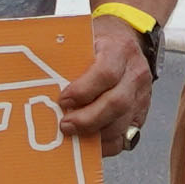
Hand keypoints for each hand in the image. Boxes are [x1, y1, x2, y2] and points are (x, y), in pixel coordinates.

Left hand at [61, 15, 155, 149]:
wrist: (128, 39)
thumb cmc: (101, 41)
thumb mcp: (86, 39)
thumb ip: (70, 57)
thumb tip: (42, 81)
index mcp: (120, 50)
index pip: (105, 74)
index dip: (83, 90)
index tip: (63, 99)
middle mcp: (135, 73)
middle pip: (116, 103)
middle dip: (88, 119)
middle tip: (66, 125)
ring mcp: (142, 95)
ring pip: (122, 123)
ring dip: (96, 135)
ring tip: (74, 136)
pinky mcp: (141, 112)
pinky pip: (126, 135)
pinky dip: (107, 144)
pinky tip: (90, 144)